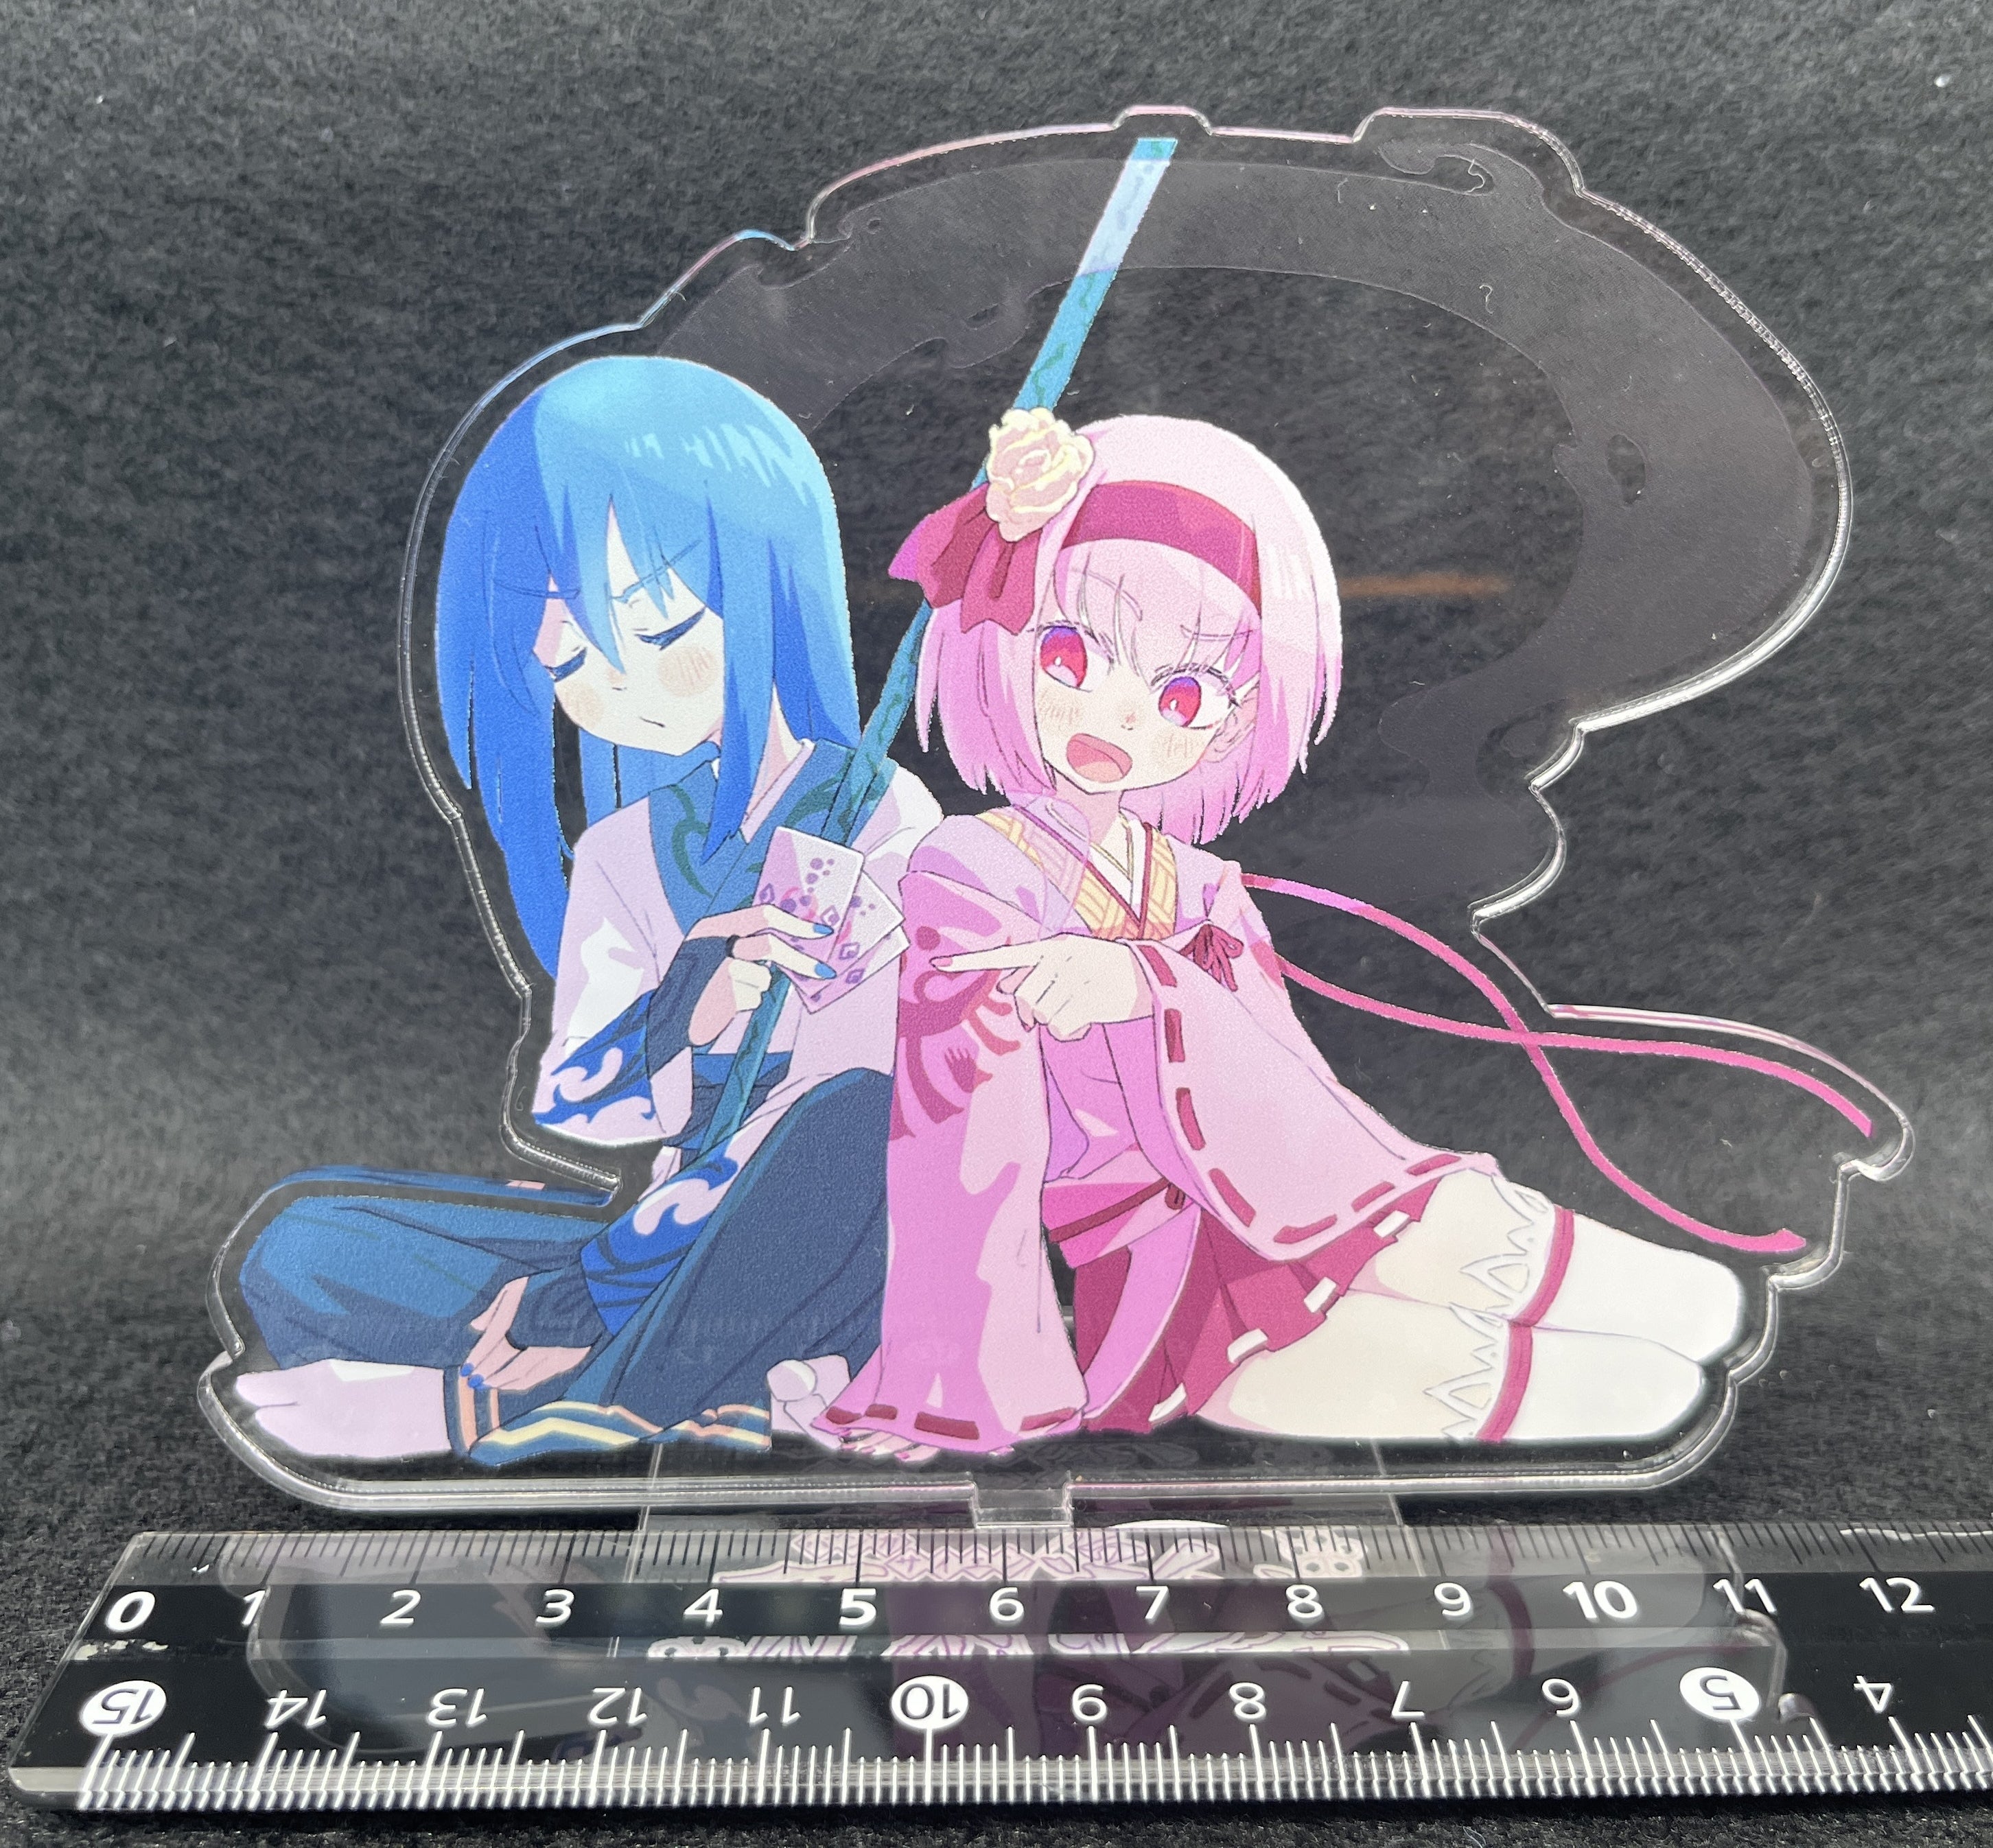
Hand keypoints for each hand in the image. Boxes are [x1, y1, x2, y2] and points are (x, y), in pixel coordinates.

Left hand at [462, 1276, 590, 1393]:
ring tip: (491, 1384)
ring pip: (525, 1376)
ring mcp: (557, 1350)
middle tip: (475, 1382)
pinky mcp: (572, 1357)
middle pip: (507, 1363)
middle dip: (489, 1374)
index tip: (466, 1369)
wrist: (598, 1284)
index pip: (493, 1342)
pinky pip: (542, 1376)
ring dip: (505, 1382)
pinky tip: (514, 1383)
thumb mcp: (520, 1282)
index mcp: (524, 1315)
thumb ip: (496, 1306)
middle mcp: (540, 1336)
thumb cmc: (555, 1280)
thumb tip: (475, 1326)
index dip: (478, 1358)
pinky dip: (525, 1382)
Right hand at [684, 903, 834, 1046]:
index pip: (762, 915)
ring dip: (758, 987)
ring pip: (763, 977)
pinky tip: (726, 1005)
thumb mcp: (713, 953)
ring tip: (735, 992)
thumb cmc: (697, 984)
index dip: (795, 922)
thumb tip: (792, 941)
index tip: (820, 931)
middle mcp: (714, 943)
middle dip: (800, 960)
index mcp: (712, 927)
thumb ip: (745, 943)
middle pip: (770, 946)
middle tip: (823, 970)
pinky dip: (747, 1003)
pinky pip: (754, 998)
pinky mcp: (723, 996)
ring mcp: (718, 970)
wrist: (664, 1019)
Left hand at [936, 935, 1151, 1039]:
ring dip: (1058, 1021)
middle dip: (1035, 1013)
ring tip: (1079, 1009)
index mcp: (1051, 947)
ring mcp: (1078, 976)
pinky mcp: (1093, 997)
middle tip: (1056, 1011)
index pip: (1003, 956)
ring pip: (1043, 1016)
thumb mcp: (1069, 964)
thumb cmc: (1100, 973)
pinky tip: (1088, 1020)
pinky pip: (1063, 1029)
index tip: (937, 965)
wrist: (1147, 975)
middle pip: (1024, 1000)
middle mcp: (1061, 957)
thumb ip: (1035, 974)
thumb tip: (1005, 988)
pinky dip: (1073, 1032)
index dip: (969, 962)